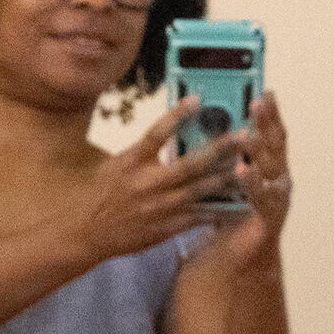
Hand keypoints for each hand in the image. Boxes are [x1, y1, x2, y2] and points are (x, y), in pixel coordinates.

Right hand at [68, 97, 242, 263]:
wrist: (85, 233)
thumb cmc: (98, 195)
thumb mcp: (113, 164)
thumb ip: (141, 152)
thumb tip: (165, 134)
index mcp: (131, 162)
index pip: (157, 133)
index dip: (178, 115)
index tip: (197, 100)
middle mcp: (147, 184)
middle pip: (191, 164)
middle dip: (220, 149)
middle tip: (243, 135)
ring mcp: (159, 208)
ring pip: (200, 190)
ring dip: (226, 177)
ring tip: (247, 165)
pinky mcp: (165, 228)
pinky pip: (197, 217)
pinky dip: (218, 209)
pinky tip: (236, 202)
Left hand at [215, 91, 291, 265]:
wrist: (231, 262)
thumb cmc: (224, 217)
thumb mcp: (216, 181)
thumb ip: (213, 158)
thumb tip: (195, 126)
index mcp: (267, 166)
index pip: (270, 133)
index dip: (269, 113)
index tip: (264, 90)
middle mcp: (278, 178)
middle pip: (276, 144)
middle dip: (267, 121)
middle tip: (258, 100)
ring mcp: (277, 199)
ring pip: (271, 168)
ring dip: (259, 149)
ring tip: (247, 132)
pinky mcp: (270, 220)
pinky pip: (261, 198)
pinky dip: (252, 182)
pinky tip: (242, 169)